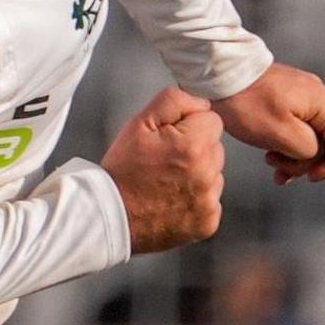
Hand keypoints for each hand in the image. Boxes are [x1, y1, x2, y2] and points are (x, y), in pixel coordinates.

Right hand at [102, 87, 224, 254]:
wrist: (109, 216)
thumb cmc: (122, 169)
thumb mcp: (138, 123)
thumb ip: (174, 101)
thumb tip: (201, 104)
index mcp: (193, 145)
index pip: (212, 120)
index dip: (188, 126)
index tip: (168, 140)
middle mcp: (207, 174)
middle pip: (216, 148)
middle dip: (196, 150)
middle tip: (165, 162)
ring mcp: (209, 202)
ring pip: (215, 176)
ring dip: (198, 176)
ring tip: (167, 184)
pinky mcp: (207, 223)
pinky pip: (211, 202)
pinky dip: (196, 202)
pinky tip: (173, 202)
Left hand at [212, 64, 324, 184]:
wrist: (218, 74)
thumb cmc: (245, 102)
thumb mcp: (279, 133)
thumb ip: (307, 148)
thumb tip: (314, 155)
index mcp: (321, 103)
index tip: (311, 176)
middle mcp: (318, 98)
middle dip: (309, 163)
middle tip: (280, 170)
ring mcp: (303, 98)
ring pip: (312, 138)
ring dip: (295, 158)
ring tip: (270, 162)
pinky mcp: (287, 101)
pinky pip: (298, 129)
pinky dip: (287, 147)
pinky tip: (270, 155)